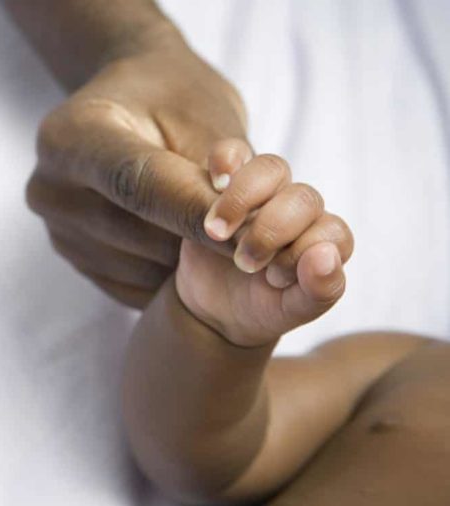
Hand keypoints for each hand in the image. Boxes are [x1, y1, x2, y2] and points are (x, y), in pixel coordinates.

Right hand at [26, 29, 250, 308]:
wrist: (126, 103)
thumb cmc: (171, 96)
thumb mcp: (204, 111)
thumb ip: (224, 164)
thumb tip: (244, 217)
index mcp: (72, 134)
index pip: (137, 183)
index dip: (193, 212)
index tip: (248, 233)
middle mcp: (51, 185)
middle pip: (137, 230)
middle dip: (198, 239)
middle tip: (250, 235)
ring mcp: (56, 226)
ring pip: (139, 266)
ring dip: (186, 259)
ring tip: (212, 229)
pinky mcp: (71, 256)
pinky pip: (132, 284)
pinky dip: (168, 272)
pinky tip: (183, 242)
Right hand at [175, 155, 353, 346]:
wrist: (213, 307)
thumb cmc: (261, 307)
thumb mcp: (290, 311)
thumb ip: (318, 291)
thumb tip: (325, 257)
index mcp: (323, 239)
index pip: (332, 231)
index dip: (304, 253)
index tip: (274, 280)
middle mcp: (298, 211)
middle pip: (303, 198)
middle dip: (272, 231)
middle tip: (244, 264)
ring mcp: (262, 194)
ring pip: (271, 169)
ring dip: (243, 199)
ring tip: (217, 233)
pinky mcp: (224, 183)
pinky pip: (231, 152)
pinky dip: (225, 159)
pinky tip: (215, 182)